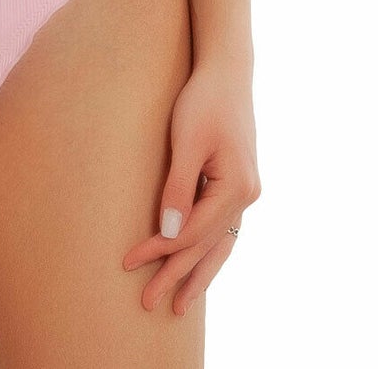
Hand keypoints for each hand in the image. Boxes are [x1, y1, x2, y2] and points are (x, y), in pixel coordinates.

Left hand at [121, 55, 259, 315]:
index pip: (192, 231)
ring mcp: (245, 192)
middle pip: (206, 245)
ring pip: (219, 244)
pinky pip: (222, 228)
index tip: (130, 262)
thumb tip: (168, 232)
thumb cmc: (203, 100)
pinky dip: (209, 251)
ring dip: (197, 273)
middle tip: (147, 304)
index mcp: (237, 187)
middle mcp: (247, 195)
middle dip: (176, 274)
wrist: (227, 71)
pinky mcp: (236, 184)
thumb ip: (178, 188)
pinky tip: (198, 268)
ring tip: (179, 306)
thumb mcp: (187, 142)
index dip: (160, 249)